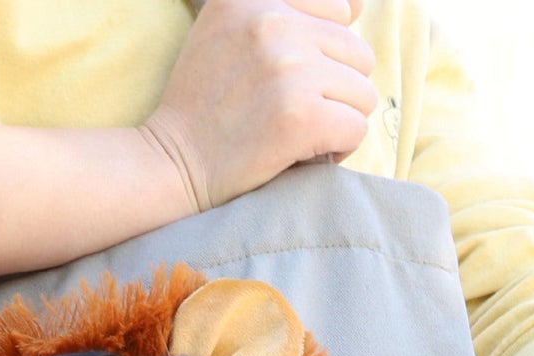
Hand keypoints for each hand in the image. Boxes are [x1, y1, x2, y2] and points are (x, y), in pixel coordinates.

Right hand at [142, 0, 377, 211]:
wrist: (171, 162)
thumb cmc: (204, 105)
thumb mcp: (226, 30)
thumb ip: (282, 10)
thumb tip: (358, 6)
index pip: (340, 11)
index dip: (325, 55)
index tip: (291, 81)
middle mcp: (271, 22)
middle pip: (357, 54)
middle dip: (336, 89)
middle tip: (295, 113)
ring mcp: (288, 69)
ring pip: (362, 92)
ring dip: (338, 119)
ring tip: (298, 132)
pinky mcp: (301, 116)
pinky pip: (356, 127)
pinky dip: (339, 147)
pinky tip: (306, 151)